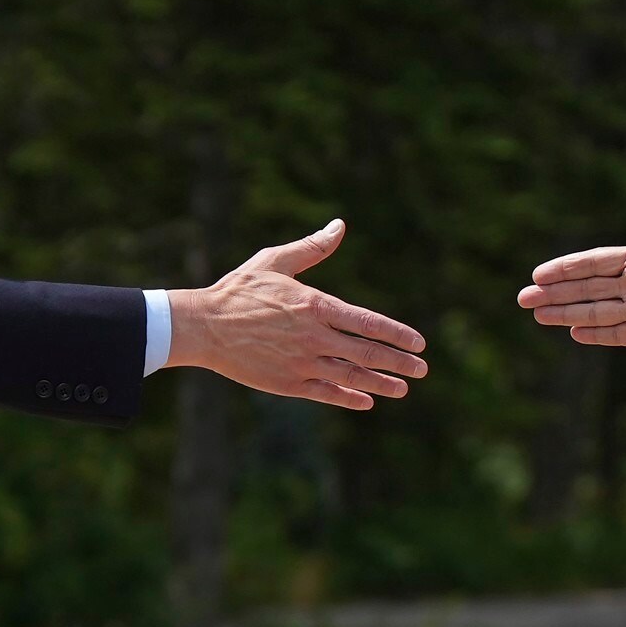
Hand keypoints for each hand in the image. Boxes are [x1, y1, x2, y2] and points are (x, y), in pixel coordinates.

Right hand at [159, 219, 428, 409]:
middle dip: (398, 362)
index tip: (418, 343)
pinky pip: (325, 394)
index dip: (396, 334)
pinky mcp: (286, 384)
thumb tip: (340, 225)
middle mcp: (314, 338)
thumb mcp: (276, 261)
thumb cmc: (238, 290)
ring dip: (380, 383)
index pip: (367, 322)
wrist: (203, 327)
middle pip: (366, 353)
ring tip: (403, 389)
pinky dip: (348, 398)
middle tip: (422, 369)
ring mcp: (301, 364)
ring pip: (351, 377)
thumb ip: (313, 247)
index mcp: (315, 306)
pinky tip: (366, 401)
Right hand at [518, 174, 625, 351]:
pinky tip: (576, 334)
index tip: (541, 273)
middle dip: (557, 293)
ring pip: (599, 312)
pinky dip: (600, 335)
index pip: (598, 263)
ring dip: (569, 314)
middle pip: (590, 289)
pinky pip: (623, 334)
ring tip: (539, 315)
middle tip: (524, 298)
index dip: (569, 268)